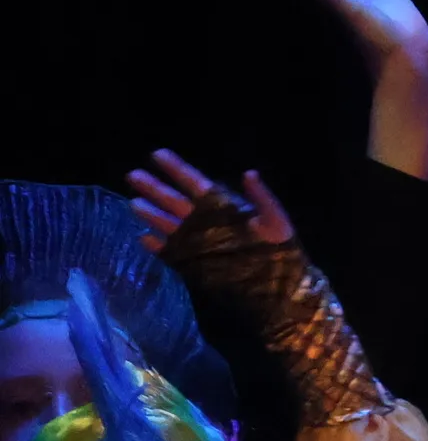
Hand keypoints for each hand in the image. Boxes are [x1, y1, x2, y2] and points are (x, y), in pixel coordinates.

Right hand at [127, 150, 295, 251]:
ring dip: (151, 213)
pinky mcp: (194, 263)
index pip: (196, 183)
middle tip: (133, 174)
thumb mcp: (276, 220)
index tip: (157, 154)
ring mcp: (198, 241)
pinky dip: (157, 246)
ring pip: (169, 223)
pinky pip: (170, 252)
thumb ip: (261, 197)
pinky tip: (143, 237)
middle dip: (154, 188)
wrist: (280, 286)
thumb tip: (249, 172)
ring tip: (134, 202)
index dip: (177, 169)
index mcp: (224, 206)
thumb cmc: (281, 249)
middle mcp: (206, 221)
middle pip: (175, 201)